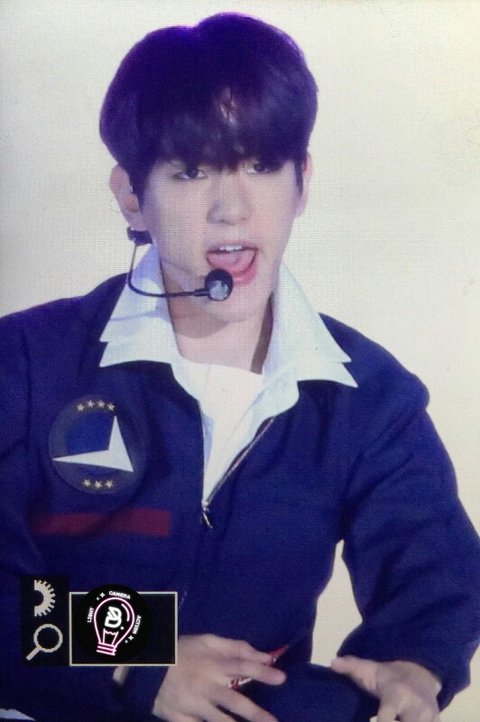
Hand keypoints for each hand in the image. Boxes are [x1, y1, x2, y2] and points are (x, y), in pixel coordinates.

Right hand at [152, 633, 285, 721]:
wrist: (145, 666)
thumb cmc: (182, 651)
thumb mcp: (207, 641)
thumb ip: (236, 647)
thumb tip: (265, 655)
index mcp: (212, 663)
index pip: (241, 666)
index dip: (262, 672)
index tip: (281, 678)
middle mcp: (205, 686)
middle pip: (234, 701)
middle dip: (256, 714)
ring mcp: (192, 706)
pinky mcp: (179, 720)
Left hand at [331, 656, 441, 721]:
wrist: (421, 674)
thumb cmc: (388, 676)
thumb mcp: (370, 669)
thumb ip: (351, 667)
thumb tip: (332, 663)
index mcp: (396, 694)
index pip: (388, 714)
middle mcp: (416, 707)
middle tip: (384, 721)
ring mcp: (430, 718)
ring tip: (394, 719)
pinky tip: (401, 720)